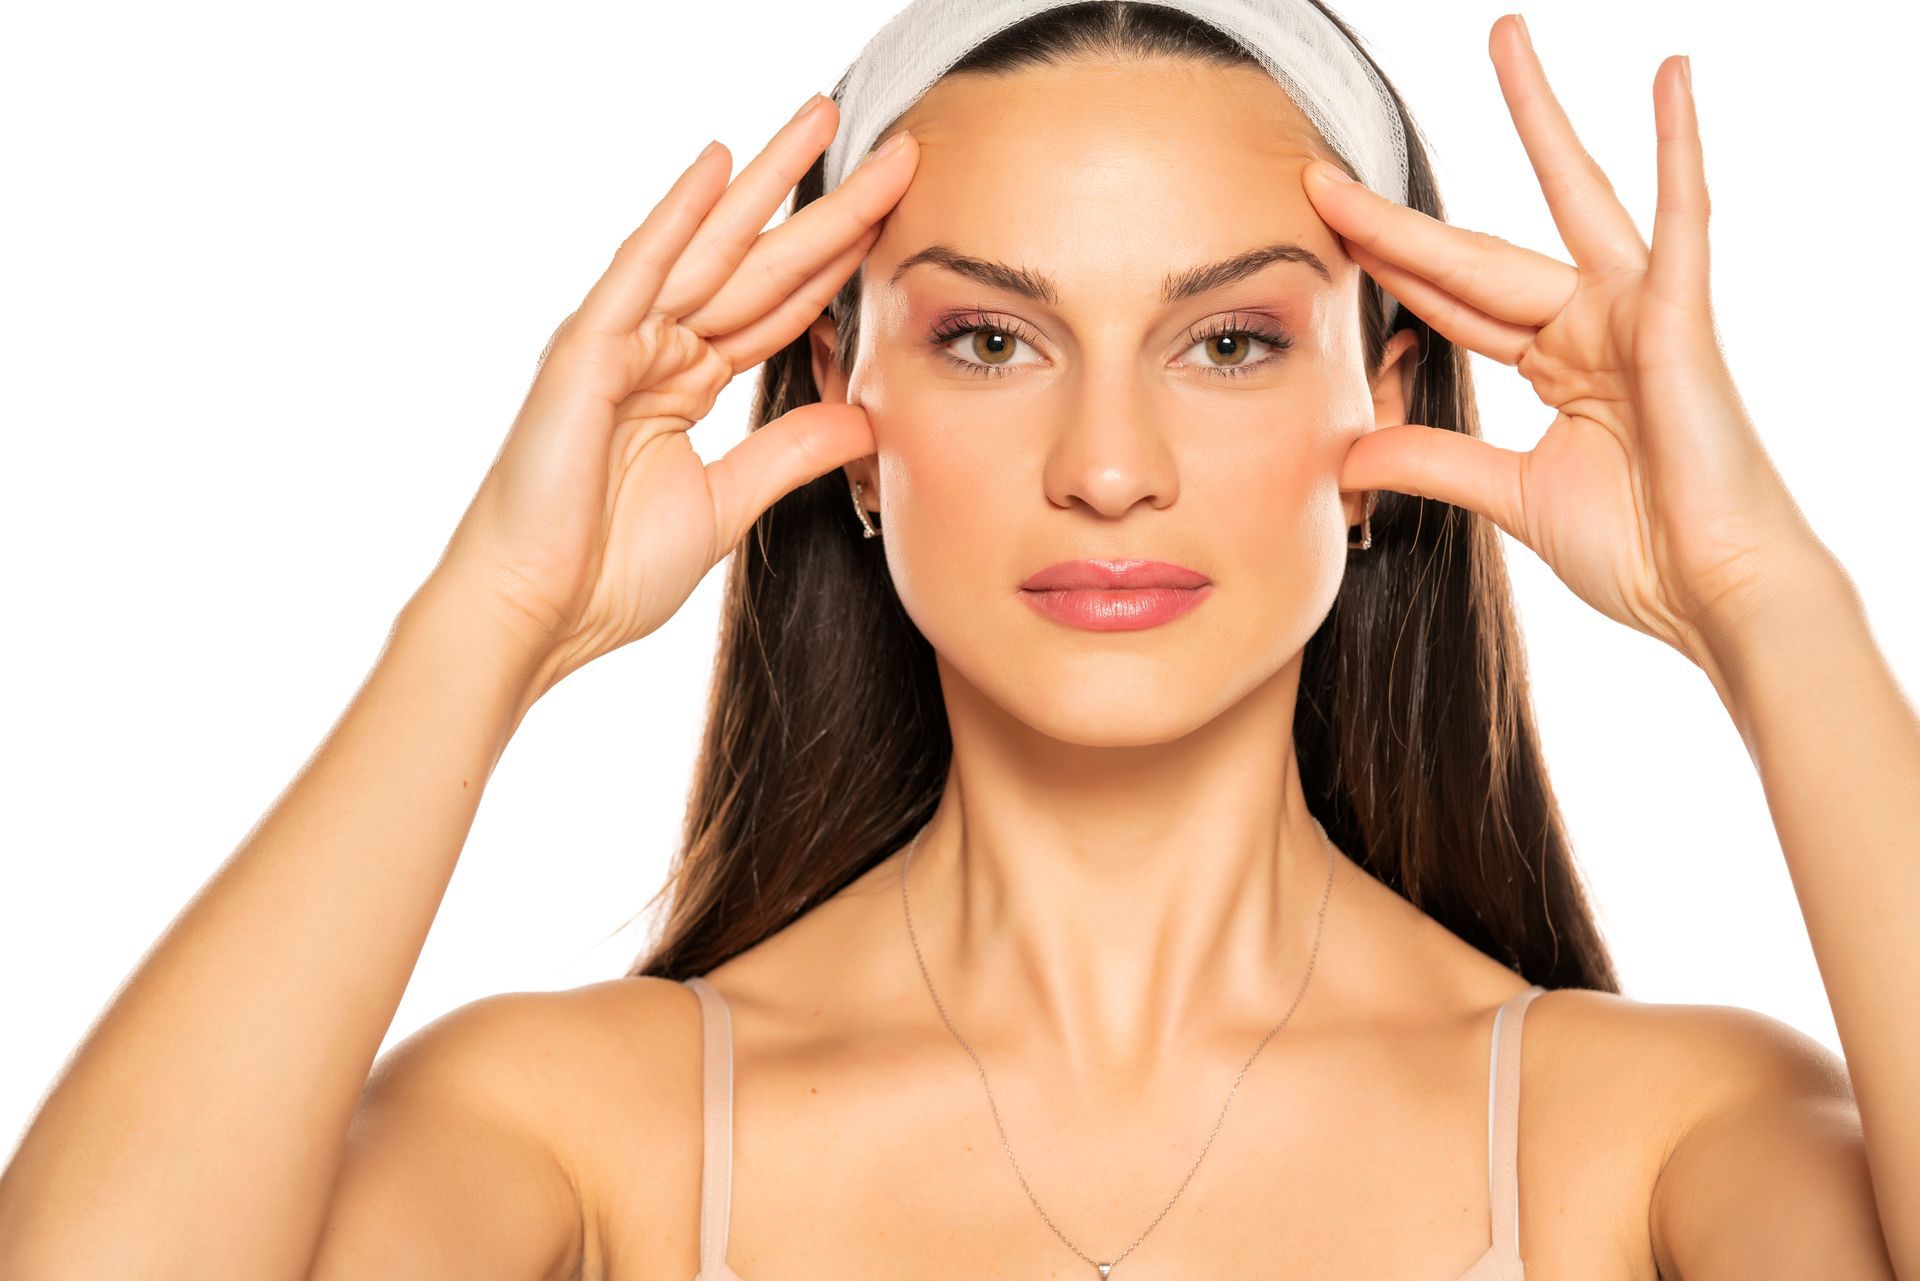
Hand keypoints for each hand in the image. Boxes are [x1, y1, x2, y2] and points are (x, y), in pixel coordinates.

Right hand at [422, 96, 916, 690]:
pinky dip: (676, 217)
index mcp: (686, 382)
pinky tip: (717, 165)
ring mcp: (620, 342)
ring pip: (712, 249)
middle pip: (759, 262)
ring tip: (823, 117)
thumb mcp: (728, 503)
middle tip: (895, 149)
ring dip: (767, 182)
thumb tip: (864, 417)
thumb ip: (791, 452)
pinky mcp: (586, 352)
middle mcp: (656, 348)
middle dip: (828, 204)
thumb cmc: (608, 572)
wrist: (538, 617)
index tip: (901, 219)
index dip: (840, 263)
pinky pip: (641, 272)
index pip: (780, 307)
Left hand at [1303, 14, 1835, 666]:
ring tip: (1504, 41)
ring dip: (1539, 118)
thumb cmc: (1640, 550)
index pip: (1449, 300)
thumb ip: (1436, 463)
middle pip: (1476, 253)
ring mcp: (1637, 314)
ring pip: (1568, 203)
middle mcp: (1591, 325)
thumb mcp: (1510, 497)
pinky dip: (1678, 150)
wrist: (1711, 596)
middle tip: (1329, 163)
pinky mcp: (1682, 319)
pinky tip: (1669, 78)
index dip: (1384, 266)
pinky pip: (1681, 220)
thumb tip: (1354, 453)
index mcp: (1555, 364)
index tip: (1320, 229)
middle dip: (1399, 216)